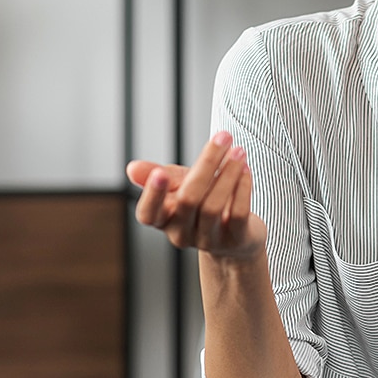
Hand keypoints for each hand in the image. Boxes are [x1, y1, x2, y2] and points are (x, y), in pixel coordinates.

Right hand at [126, 130, 265, 260]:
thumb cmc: (203, 201)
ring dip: (228, 173)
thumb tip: (132, 169)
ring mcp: (208, 240)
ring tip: (239, 151)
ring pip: (213, 207)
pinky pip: (237, 214)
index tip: (160, 173)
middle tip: (223, 136)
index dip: (152, 195)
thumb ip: (160, 175)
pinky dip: (242, 189)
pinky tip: (246, 169)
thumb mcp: (180, 185)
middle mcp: (181, 233)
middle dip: (206, 164)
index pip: (148, 214)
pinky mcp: (234, 241)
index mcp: (163, 219)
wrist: (236, 234)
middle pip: (189, 199)